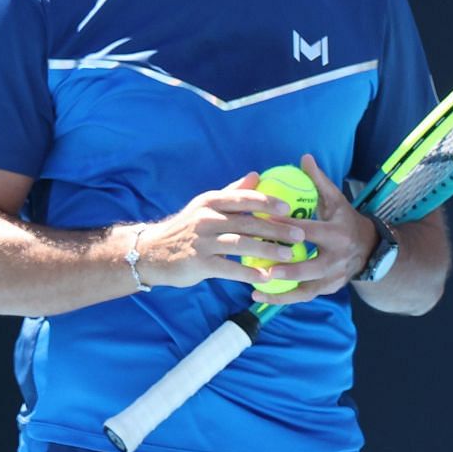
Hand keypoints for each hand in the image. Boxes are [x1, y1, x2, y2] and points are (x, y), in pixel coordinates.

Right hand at [133, 172, 309, 290]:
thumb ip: (231, 192)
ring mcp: (202, 241)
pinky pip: (229, 268)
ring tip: (289, 255)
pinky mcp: (199, 263)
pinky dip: (249, 273)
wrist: (152, 252)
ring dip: (268, 250)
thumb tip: (256, 175)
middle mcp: (207, 218)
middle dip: (277, 229)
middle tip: (300, 235)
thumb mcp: (205, 206)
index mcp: (211, 202)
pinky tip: (266, 276)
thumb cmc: (187, 228)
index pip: (243, 198)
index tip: (289, 208)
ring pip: (241, 244)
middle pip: (248, 222)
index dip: (267, 202)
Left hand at [245, 154, 375, 304]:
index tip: (262, 224)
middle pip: (311, 267)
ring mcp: (334, 277)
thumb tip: (304, 158)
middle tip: (265, 269)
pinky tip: (262, 296)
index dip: (285, 228)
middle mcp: (337, 258)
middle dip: (289, 270)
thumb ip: (318, 181)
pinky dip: (284, 298)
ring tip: (256, 290)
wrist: (370, 249)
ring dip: (282, 292)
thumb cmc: (346, 220)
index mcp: (336, 234)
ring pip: (306, 289)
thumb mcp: (336, 200)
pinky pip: (305, 296)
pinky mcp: (329, 289)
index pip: (308, 230)